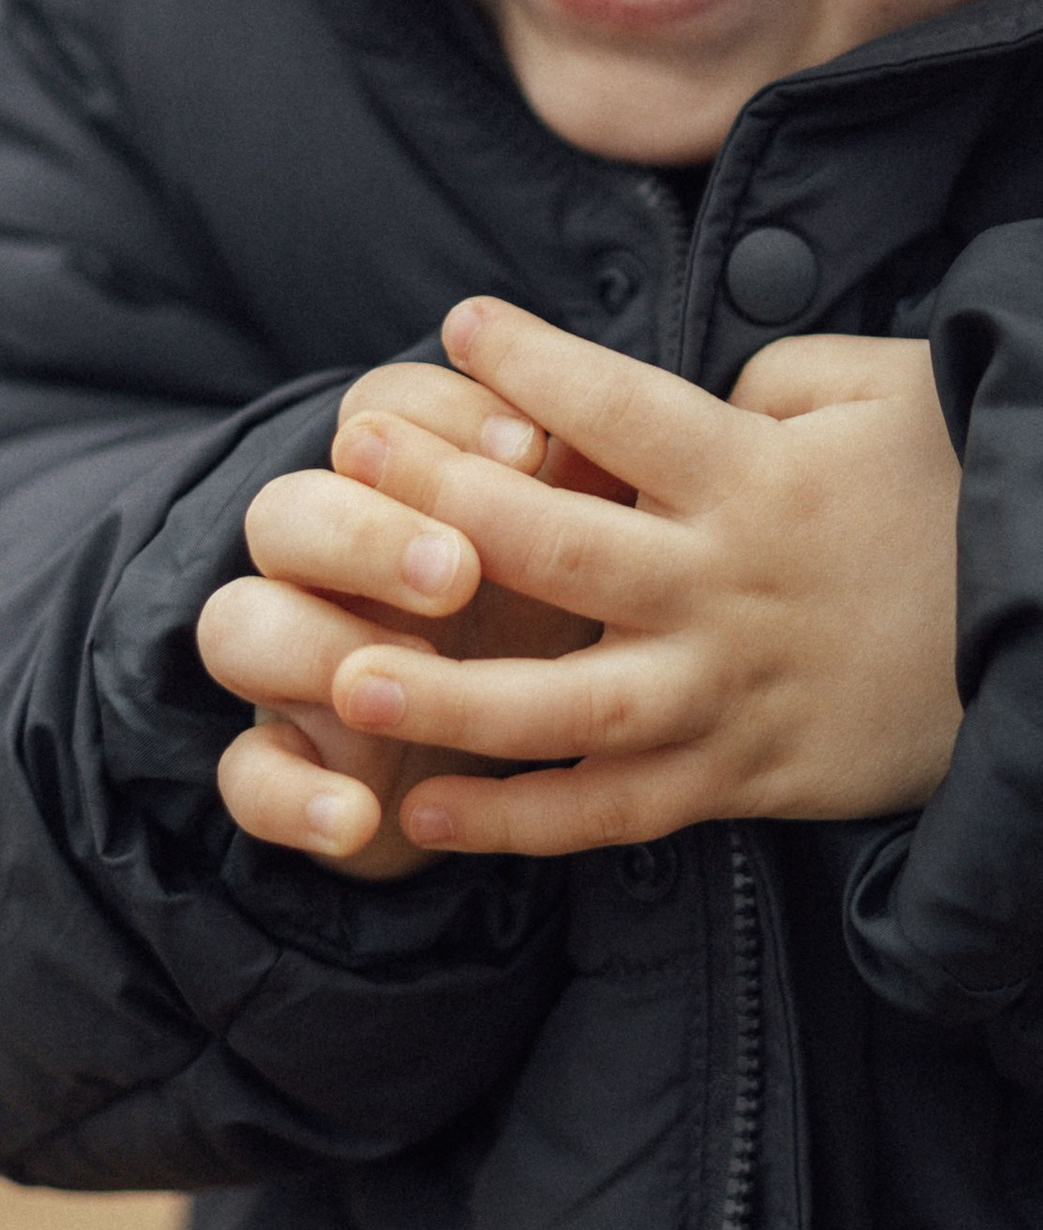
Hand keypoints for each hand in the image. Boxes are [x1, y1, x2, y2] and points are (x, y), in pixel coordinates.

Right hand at [203, 361, 612, 880]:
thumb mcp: (583, 536)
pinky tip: (356, 819)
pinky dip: (291, 800)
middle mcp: (327, 561)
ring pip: (240, 625)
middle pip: (289, 508)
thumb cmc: (560, 601)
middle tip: (459, 571)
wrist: (524, 744)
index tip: (532, 450)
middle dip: (367, 530)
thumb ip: (591, 475)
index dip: (441, 420)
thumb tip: (613, 423)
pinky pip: (247, 776)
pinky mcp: (286, 765)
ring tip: (385, 682)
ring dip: (312, 646)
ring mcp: (291, 663)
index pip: (382, 410)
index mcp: (406, 482)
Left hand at [239, 299, 963, 865]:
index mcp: (759, 477)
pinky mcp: (749, 779)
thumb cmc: (979, 493)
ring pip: (564, 701)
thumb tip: (701, 392)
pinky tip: (428, 809)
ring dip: (449, 689)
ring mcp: (733, 691)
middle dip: (439, 497)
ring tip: (342, 672)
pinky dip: (520, 822)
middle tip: (348, 458)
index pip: (617, 404)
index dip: (531, 359)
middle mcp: (728, 585)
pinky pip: (615, 813)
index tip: (462, 321)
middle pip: (555, 543)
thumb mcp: (897, 391)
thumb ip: (782, 376)